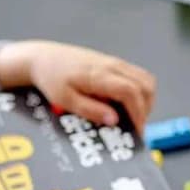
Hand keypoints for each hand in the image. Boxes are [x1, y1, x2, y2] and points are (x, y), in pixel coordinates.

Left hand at [0, 40, 155, 134]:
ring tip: (134, 118)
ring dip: (145, 100)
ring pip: (145, 79)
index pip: (131, 92)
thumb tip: (114, 120)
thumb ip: (90, 110)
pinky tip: (126, 105)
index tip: (137, 131)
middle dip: (146, 109)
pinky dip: (139, 92)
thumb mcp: (65, 100)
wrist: (43, 58)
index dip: (138, 113)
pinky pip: (137, 76)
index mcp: (100, 75)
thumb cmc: (52, 78)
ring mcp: (114, 62)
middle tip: (136, 128)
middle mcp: (112, 65)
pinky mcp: (113, 63)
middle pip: (145, 85)